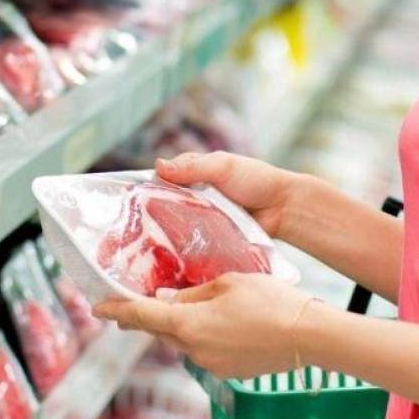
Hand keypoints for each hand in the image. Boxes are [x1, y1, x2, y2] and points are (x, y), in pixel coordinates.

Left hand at [94, 273, 315, 379]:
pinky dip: (206, 337)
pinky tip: (226, 324)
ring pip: (185, 342)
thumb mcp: (228, 284)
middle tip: (142, 304)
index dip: (117, 311)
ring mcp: (212, 365)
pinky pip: (206, 352)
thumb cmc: (270, 301)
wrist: (308, 336)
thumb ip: (193, 294)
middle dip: (152, 318)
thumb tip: (167, 302)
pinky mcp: (230, 372)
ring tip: (199, 307)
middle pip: (162, 332)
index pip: (142, 317)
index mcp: (188, 324)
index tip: (97, 308)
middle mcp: (194, 350)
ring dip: (183, 327)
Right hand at [155, 151, 298, 239]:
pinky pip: (192, 239)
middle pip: (166, 202)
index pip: (164, 178)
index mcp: (195, 172)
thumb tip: (158, 166)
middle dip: (156, 211)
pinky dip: (185, 243)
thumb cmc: (256, 180)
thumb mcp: (223, 166)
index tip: (135, 200)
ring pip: (177, 223)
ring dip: (169, 229)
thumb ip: (193, 166)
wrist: (283, 208)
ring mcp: (202, 216)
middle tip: (141, 224)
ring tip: (152, 241)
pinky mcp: (209, 236)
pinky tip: (173, 252)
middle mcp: (195, 194)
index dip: (150, 187)